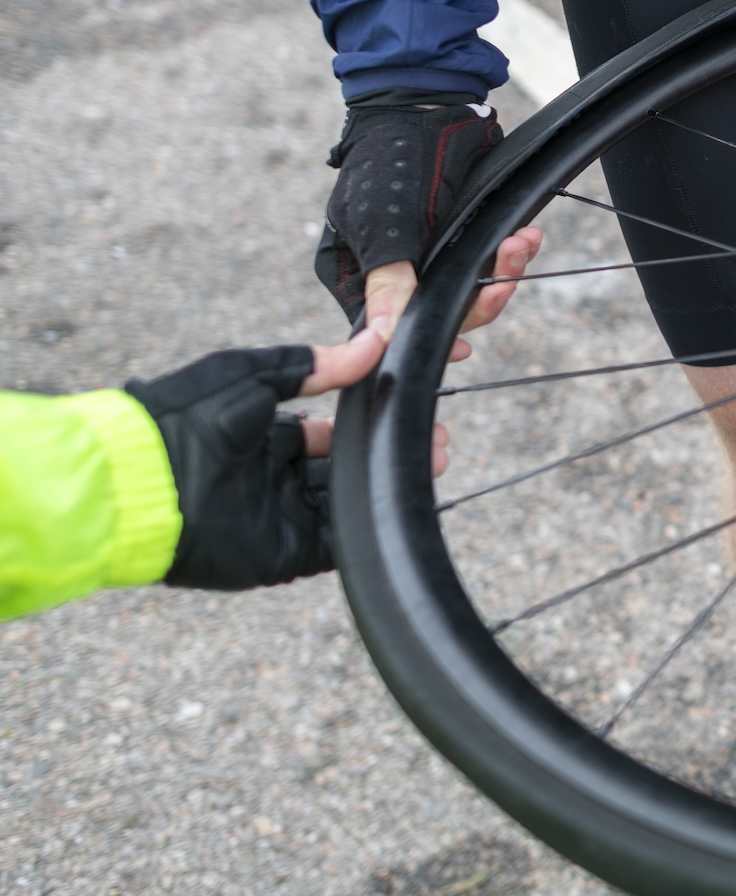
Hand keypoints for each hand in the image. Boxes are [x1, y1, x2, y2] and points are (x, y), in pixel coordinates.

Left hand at [123, 331, 448, 591]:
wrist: (140, 480)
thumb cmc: (182, 418)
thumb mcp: (249, 373)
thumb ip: (312, 365)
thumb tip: (372, 342)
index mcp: (261, 435)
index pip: (327, 431)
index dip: (367, 421)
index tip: (406, 408)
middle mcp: (272, 477)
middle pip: (345, 468)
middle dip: (387, 454)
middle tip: (436, 441)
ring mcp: (279, 517)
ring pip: (348, 503)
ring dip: (387, 484)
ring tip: (432, 463)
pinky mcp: (282, 553)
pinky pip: (338, 543)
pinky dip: (371, 527)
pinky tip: (403, 503)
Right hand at [317, 91, 542, 351]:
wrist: (433, 103)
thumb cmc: (393, 157)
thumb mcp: (384, 220)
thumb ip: (387, 278)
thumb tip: (383, 336)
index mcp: (358, 272)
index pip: (390, 327)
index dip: (425, 338)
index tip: (463, 346)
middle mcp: (395, 269)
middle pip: (441, 311)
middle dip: (480, 297)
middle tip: (506, 277)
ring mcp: (431, 252)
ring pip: (474, 286)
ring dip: (504, 268)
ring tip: (522, 243)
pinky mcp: (464, 234)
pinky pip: (492, 258)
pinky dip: (513, 249)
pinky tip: (528, 235)